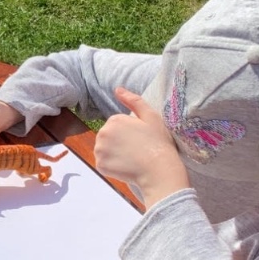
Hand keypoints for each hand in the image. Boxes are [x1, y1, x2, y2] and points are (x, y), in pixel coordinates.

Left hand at [94, 88, 190, 208]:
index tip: (140, 139)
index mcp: (114, 120)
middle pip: (108, 137)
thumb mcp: (151, 116)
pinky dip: (112, 166)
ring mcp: (99, 150)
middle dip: (119, 142)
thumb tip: (117, 89)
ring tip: (131, 158)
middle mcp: (102, 133)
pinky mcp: (100, 165)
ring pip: (105, 150)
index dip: (129, 132)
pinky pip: (104, 164)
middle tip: (137, 149)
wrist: (158, 170)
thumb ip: (133, 100)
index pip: (116, 125)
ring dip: (114, 154)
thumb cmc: (158, 142)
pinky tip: (126, 166)